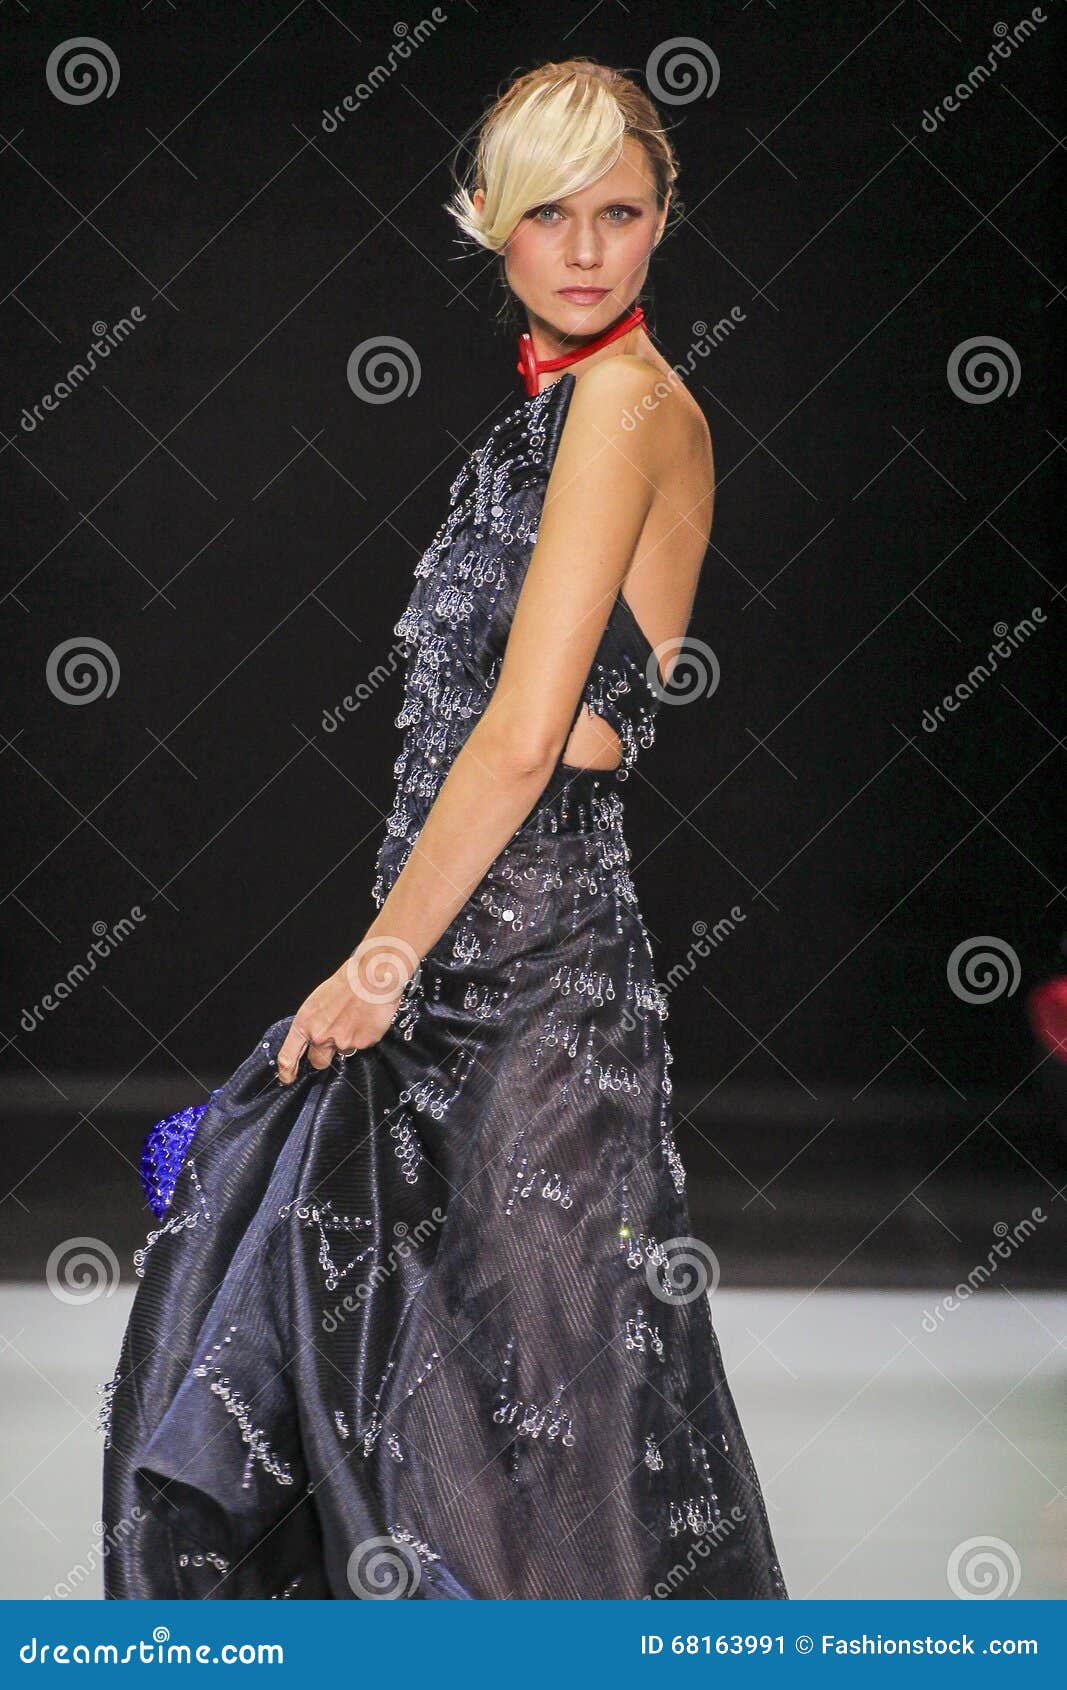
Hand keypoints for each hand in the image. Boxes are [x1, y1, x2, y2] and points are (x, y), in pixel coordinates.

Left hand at [275, 962, 402, 1084]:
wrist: (371, 976)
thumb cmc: (346, 982)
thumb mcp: (318, 1002)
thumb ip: (315, 1023)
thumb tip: (317, 1036)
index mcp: (305, 1023)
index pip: (289, 1056)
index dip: (287, 1072)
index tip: (288, 1078)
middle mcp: (320, 1036)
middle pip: (318, 1062)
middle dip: (325, 1055)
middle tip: (336, 1038)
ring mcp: (341, 1042)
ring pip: (343, 1052)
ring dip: (348, 1041)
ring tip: (356, 1019)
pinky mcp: (362, 1043)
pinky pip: (362, 1045)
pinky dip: (364, 1036)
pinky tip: (367, 1020)